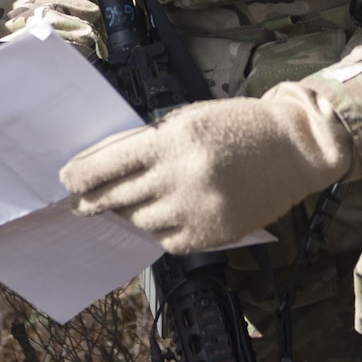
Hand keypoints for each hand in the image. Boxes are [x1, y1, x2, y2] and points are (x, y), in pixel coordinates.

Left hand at [60, 84, 352, 252]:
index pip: (110, 165)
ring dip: (128, 214)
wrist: (295, 148)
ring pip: (141, 221)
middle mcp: (182, 177)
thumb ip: (148, 144)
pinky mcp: (216, 234)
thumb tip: (106, 166)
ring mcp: (199, 210)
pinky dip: (159, 230)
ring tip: (123, 207)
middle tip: (79, 204)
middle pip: (119, 197)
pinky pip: (169, 240)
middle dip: (94, 201)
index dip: (82, 176)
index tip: (66, 180)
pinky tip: (158, 219)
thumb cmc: (237, 126)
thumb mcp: (186, 121)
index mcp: (172, 141)